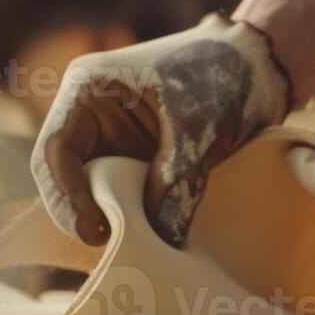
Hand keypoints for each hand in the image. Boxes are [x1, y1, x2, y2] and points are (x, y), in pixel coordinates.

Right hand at [31, 14, 288, 246]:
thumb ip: (174, 176)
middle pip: (64, 175)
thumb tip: (160, 236)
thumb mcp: (195, 122)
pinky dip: (134, 218)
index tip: (92, 229)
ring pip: (92, 191)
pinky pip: (124, 197)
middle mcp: (91, 118)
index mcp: (88, 90)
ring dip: (107, 219)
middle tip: (107, 245)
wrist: (257, 67)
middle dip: (79, 213)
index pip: (57, 149)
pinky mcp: (138, 163)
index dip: (67, 193)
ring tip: (131, 246)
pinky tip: (151, 237)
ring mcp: (113, 142)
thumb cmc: (219, 72)